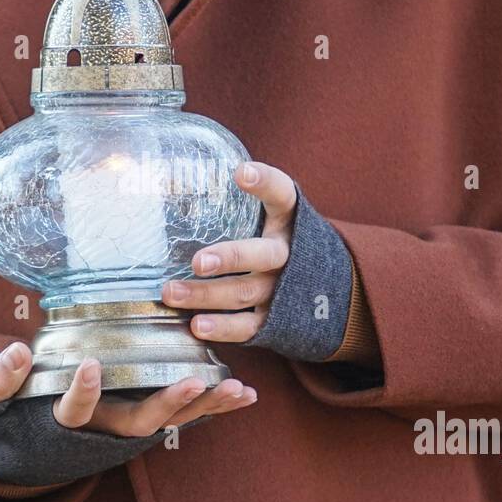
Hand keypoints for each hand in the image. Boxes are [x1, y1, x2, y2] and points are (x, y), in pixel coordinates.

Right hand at [0, 341, 257, 436]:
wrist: (33, 442)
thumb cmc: (13, 413)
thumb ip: (1, 380)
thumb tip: (15, 353)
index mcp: (65, 421)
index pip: (72, 411)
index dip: (81, 392)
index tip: (88, 365)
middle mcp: (102, 429)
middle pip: (139, 422)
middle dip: (167, 403)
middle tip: (192, 379)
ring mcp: (128, 426)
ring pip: (171, 420)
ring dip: (205, 405)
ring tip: (237, 387)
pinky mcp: (147, 419)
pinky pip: (185, 416)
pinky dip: (216, 407)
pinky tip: (248, 394)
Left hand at [161, 160, 296, 342]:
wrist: (329, 289)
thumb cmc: (279, 241)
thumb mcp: (272, 217)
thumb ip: (238, 204)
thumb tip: (172, 184)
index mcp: (289, 220)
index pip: (283, 194)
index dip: (266, 183)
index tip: (241, 174)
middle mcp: (289, 254)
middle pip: (263, 255)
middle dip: (231, 258)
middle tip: (198, 262)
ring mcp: (284, 289)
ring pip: (245, 292)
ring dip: (206, 295)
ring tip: (171, 292)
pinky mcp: (277, 320)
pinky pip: (248, 326)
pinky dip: (223, 328)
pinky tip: (196, 326)